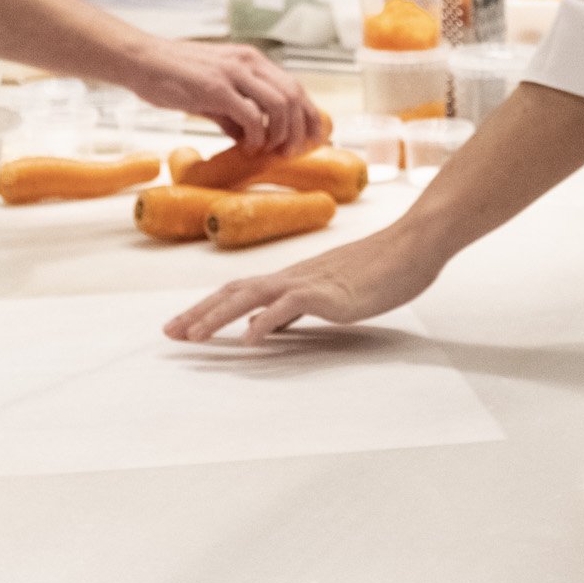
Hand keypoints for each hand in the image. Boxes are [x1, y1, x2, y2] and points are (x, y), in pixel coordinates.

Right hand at [124, 37, 324, 153]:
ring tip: (270, 150)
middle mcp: (248, 62)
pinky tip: (247, 146)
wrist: (142, 61)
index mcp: (251, 60)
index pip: (294, 86)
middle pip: (294, 96)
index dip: (308, 115)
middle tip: (293, 152)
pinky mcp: (216, 87)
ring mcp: (233, 73)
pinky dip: (256, 136)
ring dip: (281, 134)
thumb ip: (233, 112)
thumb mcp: (212, 91)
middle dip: (300, 129)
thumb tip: (247, 137)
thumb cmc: (172, 75)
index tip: (310, 138)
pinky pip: (251, 115)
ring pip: (280, 105)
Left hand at [166, 219, 447, 342]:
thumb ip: (298, 307)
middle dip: (199, 313)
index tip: (182, 326)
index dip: (208, 307)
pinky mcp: (330, 293)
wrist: (413, 244)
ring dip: (219, 316)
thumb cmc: (381, 268)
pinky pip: (291, 305)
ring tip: (194, 336)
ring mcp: (310, 282)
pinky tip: (251, 338)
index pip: (239, 291)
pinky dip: (267, 320)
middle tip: (170, 333)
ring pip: (252, 296)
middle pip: (234, 291)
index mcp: (292, 277)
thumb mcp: (332, 293)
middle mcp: (293, 276)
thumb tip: (266, 325)